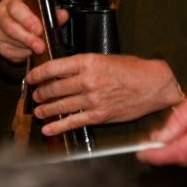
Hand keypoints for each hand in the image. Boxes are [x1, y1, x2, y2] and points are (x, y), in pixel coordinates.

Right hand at [0, 0, 66, 61]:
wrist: (22, 27)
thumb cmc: (33, 16)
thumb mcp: (43, 11)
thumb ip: (53, 13)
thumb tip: (63, 14)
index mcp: (11, 2)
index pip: (16, 8)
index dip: (27, 19)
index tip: (39, 29)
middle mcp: (0, 15)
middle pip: (10, 27)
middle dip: (28, 37)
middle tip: (40, 45)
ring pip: (11, 41)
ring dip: (27, 46)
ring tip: (39, 48)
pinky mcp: (0, 46)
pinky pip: (10, 52)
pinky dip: (23, 53)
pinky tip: (30, 52)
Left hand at [26, 53, 182, 134]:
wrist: (155, 84)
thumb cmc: (134, 70)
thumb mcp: (107, 58)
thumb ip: (85, 65)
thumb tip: (64, 72)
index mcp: (89, 61)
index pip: (54, 67)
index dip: (38, 73)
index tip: (31, 77)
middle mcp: (88, 80)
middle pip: (54, 88)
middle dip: (41, 93)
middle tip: (36, 96)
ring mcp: (92, 99)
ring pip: (60, 106)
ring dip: (45, 109)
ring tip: (38, 111)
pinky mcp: (99, 115)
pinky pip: (72, 122)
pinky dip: (57, 126)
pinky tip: (48, 128)